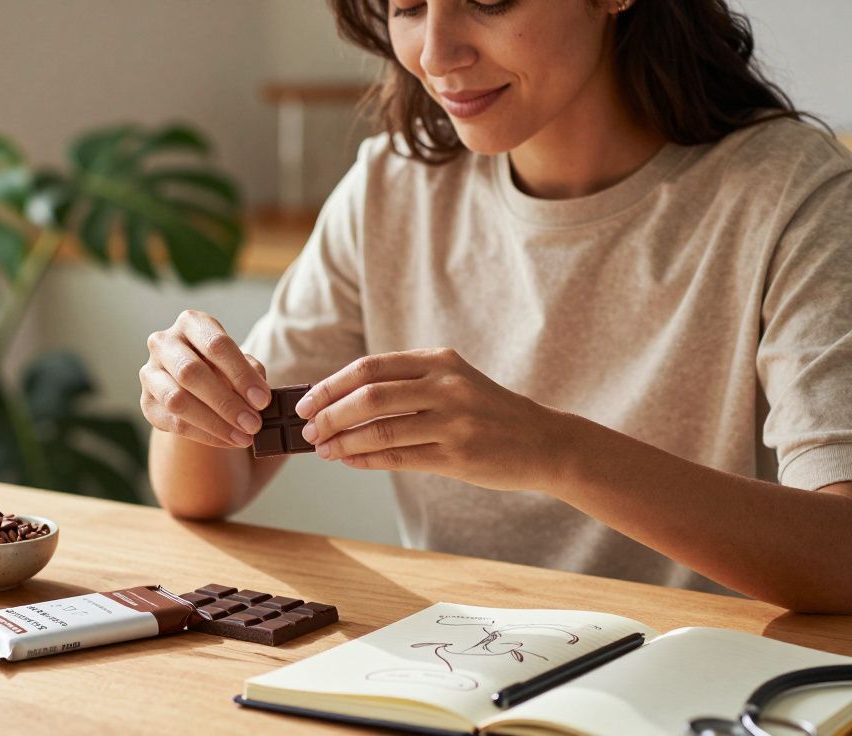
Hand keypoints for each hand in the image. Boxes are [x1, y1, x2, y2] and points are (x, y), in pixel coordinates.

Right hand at [140, 310, 272, 448]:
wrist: (196, 385)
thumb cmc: (222, 367)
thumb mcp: (239, 362)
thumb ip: (249, 373)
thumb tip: (257, 397)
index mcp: (191, 323)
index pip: (216, 344)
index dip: (241, 374)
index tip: (263, 400)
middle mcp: (164, 343)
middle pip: (191, 372)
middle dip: (226, 402)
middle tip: (253, 424)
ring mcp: (150, 373)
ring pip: (177, 400)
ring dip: (214, 422)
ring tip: (243, 437)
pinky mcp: (147, 403)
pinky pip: (174, 423)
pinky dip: (205, 435)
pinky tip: (228, 440)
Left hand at [296, 348, 571, 491]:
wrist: (544, 442)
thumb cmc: (488, 412)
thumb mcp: (453, 382)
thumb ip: (407, 385)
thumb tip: (344, 400)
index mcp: (439, 362)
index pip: (370, 367)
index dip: (331, 385)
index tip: (307, 401)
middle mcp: (445, 386)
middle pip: (370, 395)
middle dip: (329, 413)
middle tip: (308, 428)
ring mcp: (453, 421)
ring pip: (382, 429)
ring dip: (343, 441)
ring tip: (323, 449)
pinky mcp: (458, 455)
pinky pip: (400, 457)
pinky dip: (367, 460)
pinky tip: (350, 461)